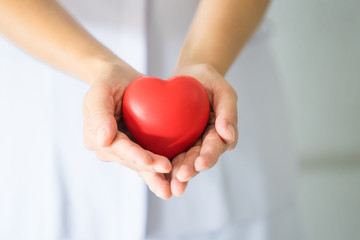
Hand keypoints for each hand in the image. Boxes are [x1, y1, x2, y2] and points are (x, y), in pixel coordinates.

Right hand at [82, 62, 172, 198]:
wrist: (119, 78)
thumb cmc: (109, 80)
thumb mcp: (101, 90)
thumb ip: (100, 113)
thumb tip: (103, 140)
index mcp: (97, 137)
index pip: (118, 148)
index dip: (135, 156)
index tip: (150, 162)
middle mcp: (109, 148)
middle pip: (131, 160)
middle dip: (149, 169)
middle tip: (169, 172)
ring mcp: (123, 150)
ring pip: (141, 165)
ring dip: (155, 176)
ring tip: (172, 188)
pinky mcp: (136, 147)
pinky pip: (148, 160)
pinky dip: (158, 171)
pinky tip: (172, 181)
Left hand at [170, 63, 237, 195]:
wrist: (189, 78)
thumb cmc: (208, 80)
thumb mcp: (223, 90)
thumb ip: (228, 111)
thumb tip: (228, 135)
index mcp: (220, 133)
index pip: (216, 146)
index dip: (209, 156)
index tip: (200, 164)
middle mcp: (206, 142)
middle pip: (199, 159)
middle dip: (191, 170)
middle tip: (181, 178)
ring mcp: (190, 144)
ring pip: (184, 161)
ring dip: (177, 174)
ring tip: (170, 184)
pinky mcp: (175, 143)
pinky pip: (169, 154)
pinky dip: (163, 164)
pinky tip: (154, 173)